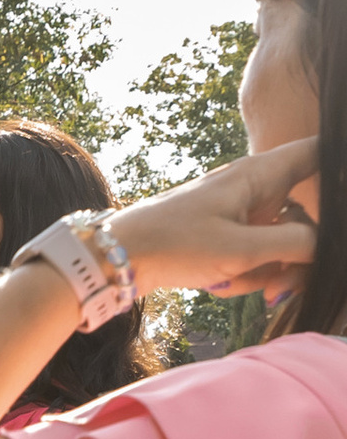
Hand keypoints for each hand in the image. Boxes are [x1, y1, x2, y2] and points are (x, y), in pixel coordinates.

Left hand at [110, 134, 319, 300]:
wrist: (114, 258)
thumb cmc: (172, 244)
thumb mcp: (241, 250)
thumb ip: (296, 244)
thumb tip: (328, 245)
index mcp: (261, 175)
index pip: (320, 152)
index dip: (337, 173)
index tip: (334, 202)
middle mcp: (256, 187)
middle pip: (308, 216)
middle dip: (299, 256)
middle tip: (280, 286)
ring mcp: (242, 212)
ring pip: (282, 242)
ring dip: (267, 271)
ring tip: (233, 283)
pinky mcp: (227, 234)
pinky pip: (255, 255)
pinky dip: (244, 274)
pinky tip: (220, 284)